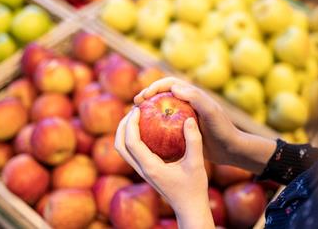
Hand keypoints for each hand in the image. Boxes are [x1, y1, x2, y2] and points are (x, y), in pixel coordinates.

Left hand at [114, 108, 213, 228]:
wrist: (190, 207)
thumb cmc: (194, 187)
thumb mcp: (197, 162)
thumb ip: (194, 140)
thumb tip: (189, 118)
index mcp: (151, 167)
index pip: (131, 143)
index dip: (131, 124)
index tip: (138, 109)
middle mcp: (142, 169)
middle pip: (120, 145)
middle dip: (123, 125)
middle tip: (134, 109)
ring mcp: (142, 171)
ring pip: (123, 150)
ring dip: (124, 132)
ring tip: (136, 117)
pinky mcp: (146, 171)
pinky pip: (132, 152)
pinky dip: (132, 138)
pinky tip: (147, 129)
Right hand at [134, 77, 242, 165]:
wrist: (231, 149)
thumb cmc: (222, 129)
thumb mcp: (210, 113)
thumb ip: (195, 98)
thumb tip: (173, 88)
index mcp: (193, 95)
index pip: (169, 83)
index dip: (154, 86)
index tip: (143, 96)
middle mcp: (188, 103)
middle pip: (162, 94)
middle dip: (147, 96)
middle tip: (135, 106)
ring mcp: (185, 117)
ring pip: (162, 109)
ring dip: (149, 111)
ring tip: (136, 119)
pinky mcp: (184, 129)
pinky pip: (165, 125)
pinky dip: (154, 126)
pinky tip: (146, 136)